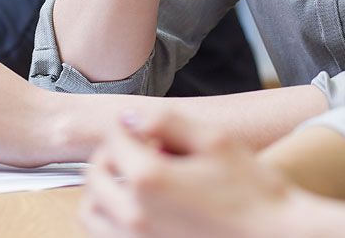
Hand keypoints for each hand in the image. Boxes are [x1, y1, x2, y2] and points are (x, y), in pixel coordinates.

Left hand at [80, 110, 305, 237]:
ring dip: (103, 189)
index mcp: (149, 179)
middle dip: (113, 155)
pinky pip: (106, 236)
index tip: (150, 130)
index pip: (114, 139)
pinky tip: (139, 208)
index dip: (130, 127)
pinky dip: (110, 219)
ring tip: (133, 180)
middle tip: (142, 150)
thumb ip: (167, 121)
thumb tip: (128, 117)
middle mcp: (134, 214)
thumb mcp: (215, 140)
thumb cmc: (252, 192)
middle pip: (96, 173)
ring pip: (92, 211)